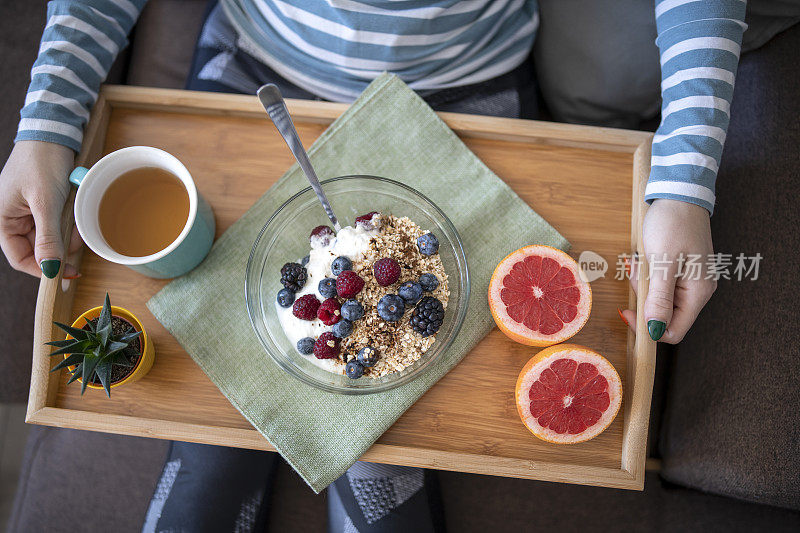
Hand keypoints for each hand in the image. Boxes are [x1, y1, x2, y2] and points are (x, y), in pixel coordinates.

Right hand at [0, 140, 80, 277]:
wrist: (51, 135)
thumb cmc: (41, 163)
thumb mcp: (45, 202)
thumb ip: (47, 237)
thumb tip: (50, 269)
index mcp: (2, 220)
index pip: (20, 258)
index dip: (43, 269)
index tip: (67, 273)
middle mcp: (12, 219)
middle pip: (39, 249)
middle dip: (61, 246)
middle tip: (78, 235)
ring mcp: (28, 213)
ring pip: (51, 237)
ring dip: (66, 232)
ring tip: (73, 213)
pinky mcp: (42, 206)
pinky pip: (57, 223)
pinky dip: (68, 221)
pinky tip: (73, 209)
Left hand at [620, 199, 715, 342]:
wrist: (679, 194)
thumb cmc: (673, 224)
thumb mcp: (662, 262)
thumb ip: (659, 298)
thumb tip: (654, 330)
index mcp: (698, 293)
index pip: (674, 331)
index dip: (648, 328)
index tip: (626, 312)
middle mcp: (697, 291)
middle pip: (664, 315)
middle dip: (643, 299)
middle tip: (635, 274)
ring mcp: (689, 280)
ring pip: (659, 299)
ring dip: (643, 285)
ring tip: (639, 262)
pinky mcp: (680, 271)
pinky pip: (659, 284)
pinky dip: (647, 276)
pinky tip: (643, 259)